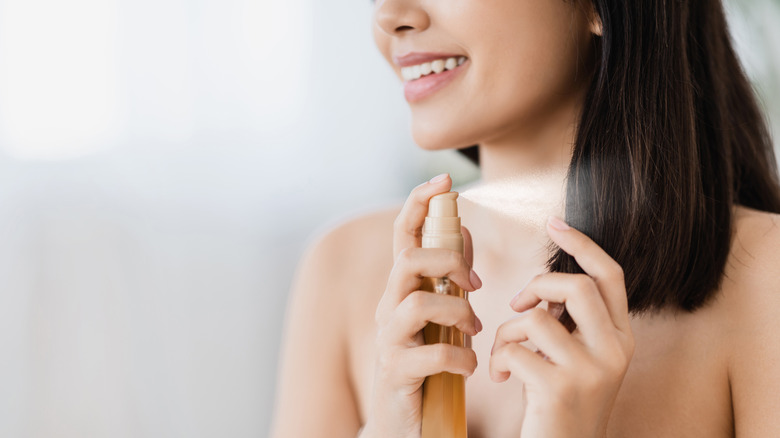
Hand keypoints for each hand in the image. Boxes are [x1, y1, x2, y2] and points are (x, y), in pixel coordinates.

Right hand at [362, 174, 482, 437]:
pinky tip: (470, 366)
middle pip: (407, 262)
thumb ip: (448, 274)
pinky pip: (429, 354)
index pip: (403, 236)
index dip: (419, 203)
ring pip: (416, 304)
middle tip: (476, 286)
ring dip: (457, 313)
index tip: (443, 180)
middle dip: (447, 263)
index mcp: (402, 290)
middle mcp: (389, 309)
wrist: (404, 422)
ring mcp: (388, 341)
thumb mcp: (438, 314)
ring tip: (476, 332)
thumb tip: (463, 229)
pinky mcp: (396, 373)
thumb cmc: (425, 364)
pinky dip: (458, 358)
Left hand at [489, 216, 634, 437]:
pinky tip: (501, 377)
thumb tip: (542, 287)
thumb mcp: (577, 358)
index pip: (610, 275)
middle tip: (517, 306)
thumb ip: (569, 322)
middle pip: (576, 286)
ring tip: (505, 354)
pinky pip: (515, 350)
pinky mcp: (560, 390)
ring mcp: (591, 371)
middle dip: (535, 286)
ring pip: (537, 318)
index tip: (554, 223)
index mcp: (620, 337)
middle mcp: (615, 351)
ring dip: (508, 331)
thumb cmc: (560, 402)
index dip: (582, 244)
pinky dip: (499, 359)